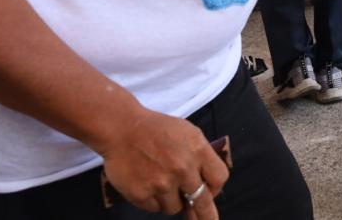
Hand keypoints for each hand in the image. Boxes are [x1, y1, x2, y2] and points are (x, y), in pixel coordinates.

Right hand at [98, 110, 228, 217]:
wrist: (122, 129)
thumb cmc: (156, 130)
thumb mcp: (187, 133)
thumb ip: (200, 156)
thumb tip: (208, 183)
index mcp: (197, 150)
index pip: (219, 178)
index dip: (216, 188)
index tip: (210, 192)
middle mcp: (182, 168)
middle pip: (203, 202)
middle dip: (206, 215)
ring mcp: (162, 183)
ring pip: (175, 207)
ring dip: (171, 200)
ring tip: (160, 181)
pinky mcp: (142, 194)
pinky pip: (155, 208)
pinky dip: (153, 200)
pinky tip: (147, 183)